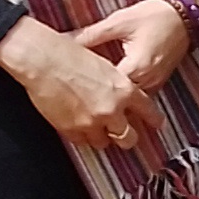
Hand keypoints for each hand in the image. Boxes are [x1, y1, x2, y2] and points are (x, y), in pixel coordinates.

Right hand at [0, 16, 147, 152]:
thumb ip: (116, 85)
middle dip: (127, 138)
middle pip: (129, 138)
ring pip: (104, 143)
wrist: (42, 59)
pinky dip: (81, 136)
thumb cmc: (69, 54)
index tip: (157, 125)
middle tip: (124, 136)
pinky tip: (78, 126)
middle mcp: (112, 109)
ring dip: (101, 137)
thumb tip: (119, 95)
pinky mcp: (71, 129)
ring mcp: (91, 122)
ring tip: (96, 128)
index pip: (148, 111)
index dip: (154, 120)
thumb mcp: (104, 64)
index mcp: (124, 89)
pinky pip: (81, 142)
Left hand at [76, 0, 191, 95]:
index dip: (89, 92)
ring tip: (92, 105)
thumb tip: (64, 40)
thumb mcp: (118, 22)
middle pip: (120, 103)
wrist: (184, 13)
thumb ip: (90, 34)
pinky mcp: (159, 81)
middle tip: (78, 105)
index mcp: (136, 67)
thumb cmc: (153, 15)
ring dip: (114, 104)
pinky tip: (112, 96)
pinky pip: (140, 98)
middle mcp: (148, 80)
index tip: (72, 91)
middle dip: (100, 103)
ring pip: (131, 105)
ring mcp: (155, 83)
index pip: (108, 90)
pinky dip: (126, 99)